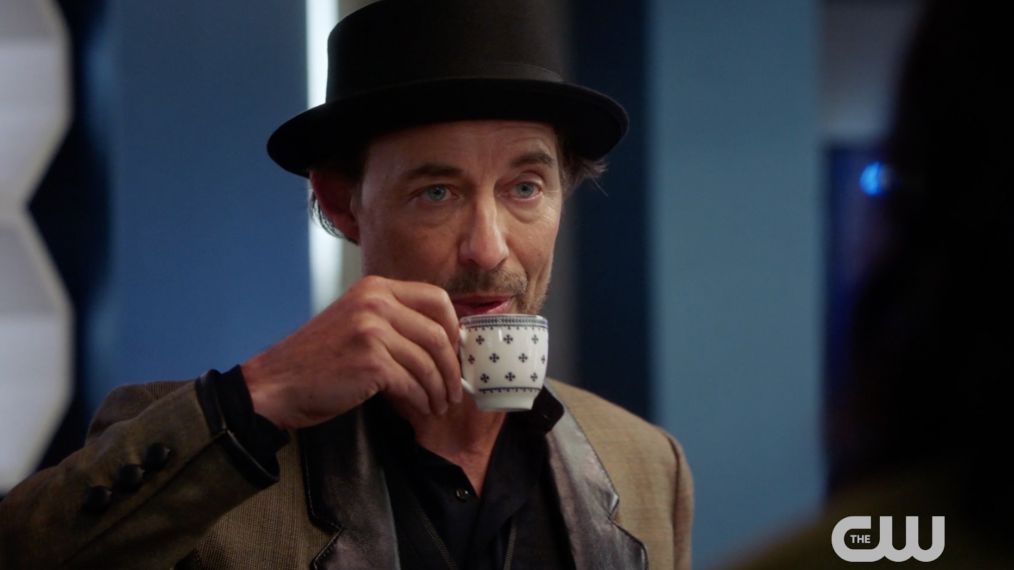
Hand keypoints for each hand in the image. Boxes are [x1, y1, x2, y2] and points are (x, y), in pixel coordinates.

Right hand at [240, 275, 462, 429]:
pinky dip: (422, 400)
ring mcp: (372, 331)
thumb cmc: (318, 359)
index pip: (437, 298)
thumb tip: (443, 337)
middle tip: (456, 388)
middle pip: (438, 333)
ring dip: (440, 389)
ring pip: (428, 362)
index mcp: (376, 287)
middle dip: (452, 366)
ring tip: (440, 404)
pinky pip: (412, 383)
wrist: (277, 383)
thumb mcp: (356, 321)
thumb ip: (393, 319)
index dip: (455, 327)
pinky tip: (422, 408)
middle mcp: (376, 302)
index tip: (457, 352)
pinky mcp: (370, 362)